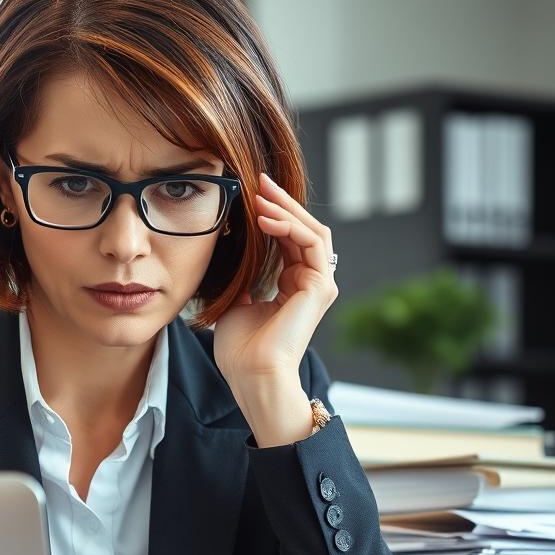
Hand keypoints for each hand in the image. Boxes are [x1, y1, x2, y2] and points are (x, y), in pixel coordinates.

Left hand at [213, 172, 337, 384]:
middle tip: (260, 180)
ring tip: (261, 194)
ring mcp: (319, 284)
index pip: (289, 239)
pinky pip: (309, 243)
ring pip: (311, 231)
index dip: (272, 214)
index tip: (250, 194)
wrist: (251, 374)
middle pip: (305, 229)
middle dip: (282, 202)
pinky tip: (265, 218)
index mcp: (293, 287)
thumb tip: (234, 261)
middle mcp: (311, 283)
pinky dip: (289, 225)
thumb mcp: (236, 304)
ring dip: (286, 209)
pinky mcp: (320, 287)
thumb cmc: (240, 350)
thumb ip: (242, 281)